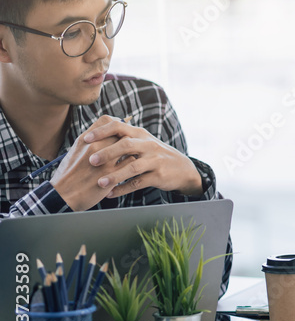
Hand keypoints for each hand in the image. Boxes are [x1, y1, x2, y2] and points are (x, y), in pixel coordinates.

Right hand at [50, 116, 127, 209]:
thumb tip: (101, 134)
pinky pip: (130, 162)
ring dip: (130, 150)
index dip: (116, 125)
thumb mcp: (74, 152)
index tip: (118, 132)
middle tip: (126, 145)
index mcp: (85, 140)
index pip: (107, 121)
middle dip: (125, 138)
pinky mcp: (112, 174)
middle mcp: (95, 147)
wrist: (62, 196)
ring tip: (126, 156)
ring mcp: (105, 160)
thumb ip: (88, 142)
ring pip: (128, 146)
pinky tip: (126, 168)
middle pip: (121, 133)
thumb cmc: (67, 175)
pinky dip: (130, 163)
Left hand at [81, 119, 203, 197]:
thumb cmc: (155, 155)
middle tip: (91, 161)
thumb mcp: (143, 141)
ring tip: (100, 183)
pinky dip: (123, 189)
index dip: (101, 132)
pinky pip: (138, 183)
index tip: (86, 139)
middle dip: (107, 153)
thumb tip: (95, 133)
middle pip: (126, 145)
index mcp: (140, 134)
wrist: (182, 169)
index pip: (119, 127)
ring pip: (133, 167)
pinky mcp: (159, 176)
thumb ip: (123, 137)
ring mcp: (155, 161)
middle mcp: (148, 145)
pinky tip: (110, 193)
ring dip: (115, 175)